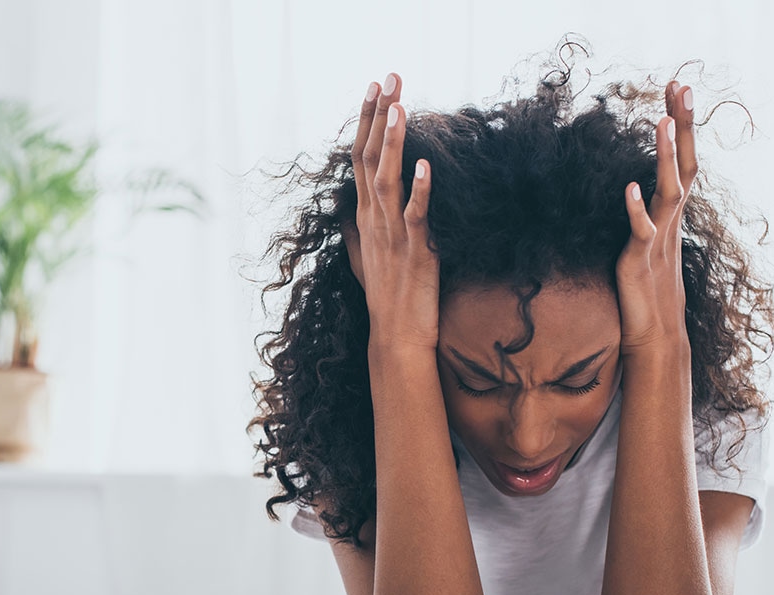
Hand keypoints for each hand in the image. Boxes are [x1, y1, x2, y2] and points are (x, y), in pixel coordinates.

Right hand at [346, 73, 438, 351]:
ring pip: (388, 180)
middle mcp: (374, 220)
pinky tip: (426, 166)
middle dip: (379, 116)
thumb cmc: (385, 296)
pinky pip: (416, 217)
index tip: (374, 86)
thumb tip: (347, 208)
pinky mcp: (415, 252)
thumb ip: (357, 229)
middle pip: (372, 159)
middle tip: (388, 77)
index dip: (367, 121)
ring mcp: (392, 235)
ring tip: (400, 107)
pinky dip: (420, 191)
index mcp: (366, 216)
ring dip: (394, 143)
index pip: (361, 158)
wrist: (396, 337)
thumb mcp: (366, 257)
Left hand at [615, 81, 697, 357]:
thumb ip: (644, 217)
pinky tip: (629, 188)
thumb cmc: (646, 290)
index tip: (677, 90)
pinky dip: (636, 210)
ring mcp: (658, 239)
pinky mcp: (640, 260)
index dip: (681, 127)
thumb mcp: (645, 244)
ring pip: (669, 191)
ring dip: (666, 156)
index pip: (684, 162)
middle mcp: (670, 222)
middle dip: (682, 125)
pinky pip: (641, 231)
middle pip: (685, 165)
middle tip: (680, 86)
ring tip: (660, 122)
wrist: (652, 335)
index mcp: (671, 215)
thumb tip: (636, 191)